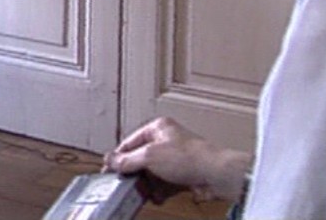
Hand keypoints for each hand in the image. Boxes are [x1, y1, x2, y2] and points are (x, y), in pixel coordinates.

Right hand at [104, 117, 249, 203]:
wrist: (215, 174)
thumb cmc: (190, 157)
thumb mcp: (150, 156)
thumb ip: (127, 160)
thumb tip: (111, 160)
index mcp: (157, 128)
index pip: (130, 142)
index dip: (119, 158)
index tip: (110, 171)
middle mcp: (166, 141)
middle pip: (141, 160)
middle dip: (136, 175)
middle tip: (130, 186)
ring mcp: (175, 159)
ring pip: (152, 174)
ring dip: (148, 186)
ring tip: (145, 193)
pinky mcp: (182, 175)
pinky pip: (164, 184)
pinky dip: (160, 191)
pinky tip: (158, 196)